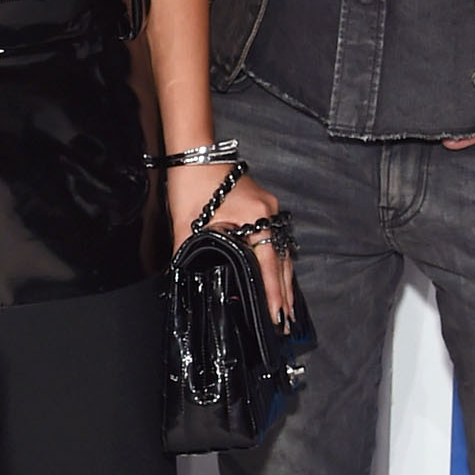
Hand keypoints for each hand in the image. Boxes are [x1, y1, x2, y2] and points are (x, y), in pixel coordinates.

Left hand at [169, 157, 296, 327]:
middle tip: (287, 321)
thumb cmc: (190, 184)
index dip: (274, 292)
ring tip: (287, 307)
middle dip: (285, 292)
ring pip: (282, 250)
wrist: (193, 153)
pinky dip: (278, 261)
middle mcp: (269, 212)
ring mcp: (269, 208)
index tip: (278, 315)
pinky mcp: (264, 206)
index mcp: (255, 216)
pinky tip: (278, 277)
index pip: (269, 263)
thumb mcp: (187, 224)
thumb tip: (192, 282)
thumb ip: (191, 255)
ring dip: (284, 279)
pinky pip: (276, 239)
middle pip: (283, 260)